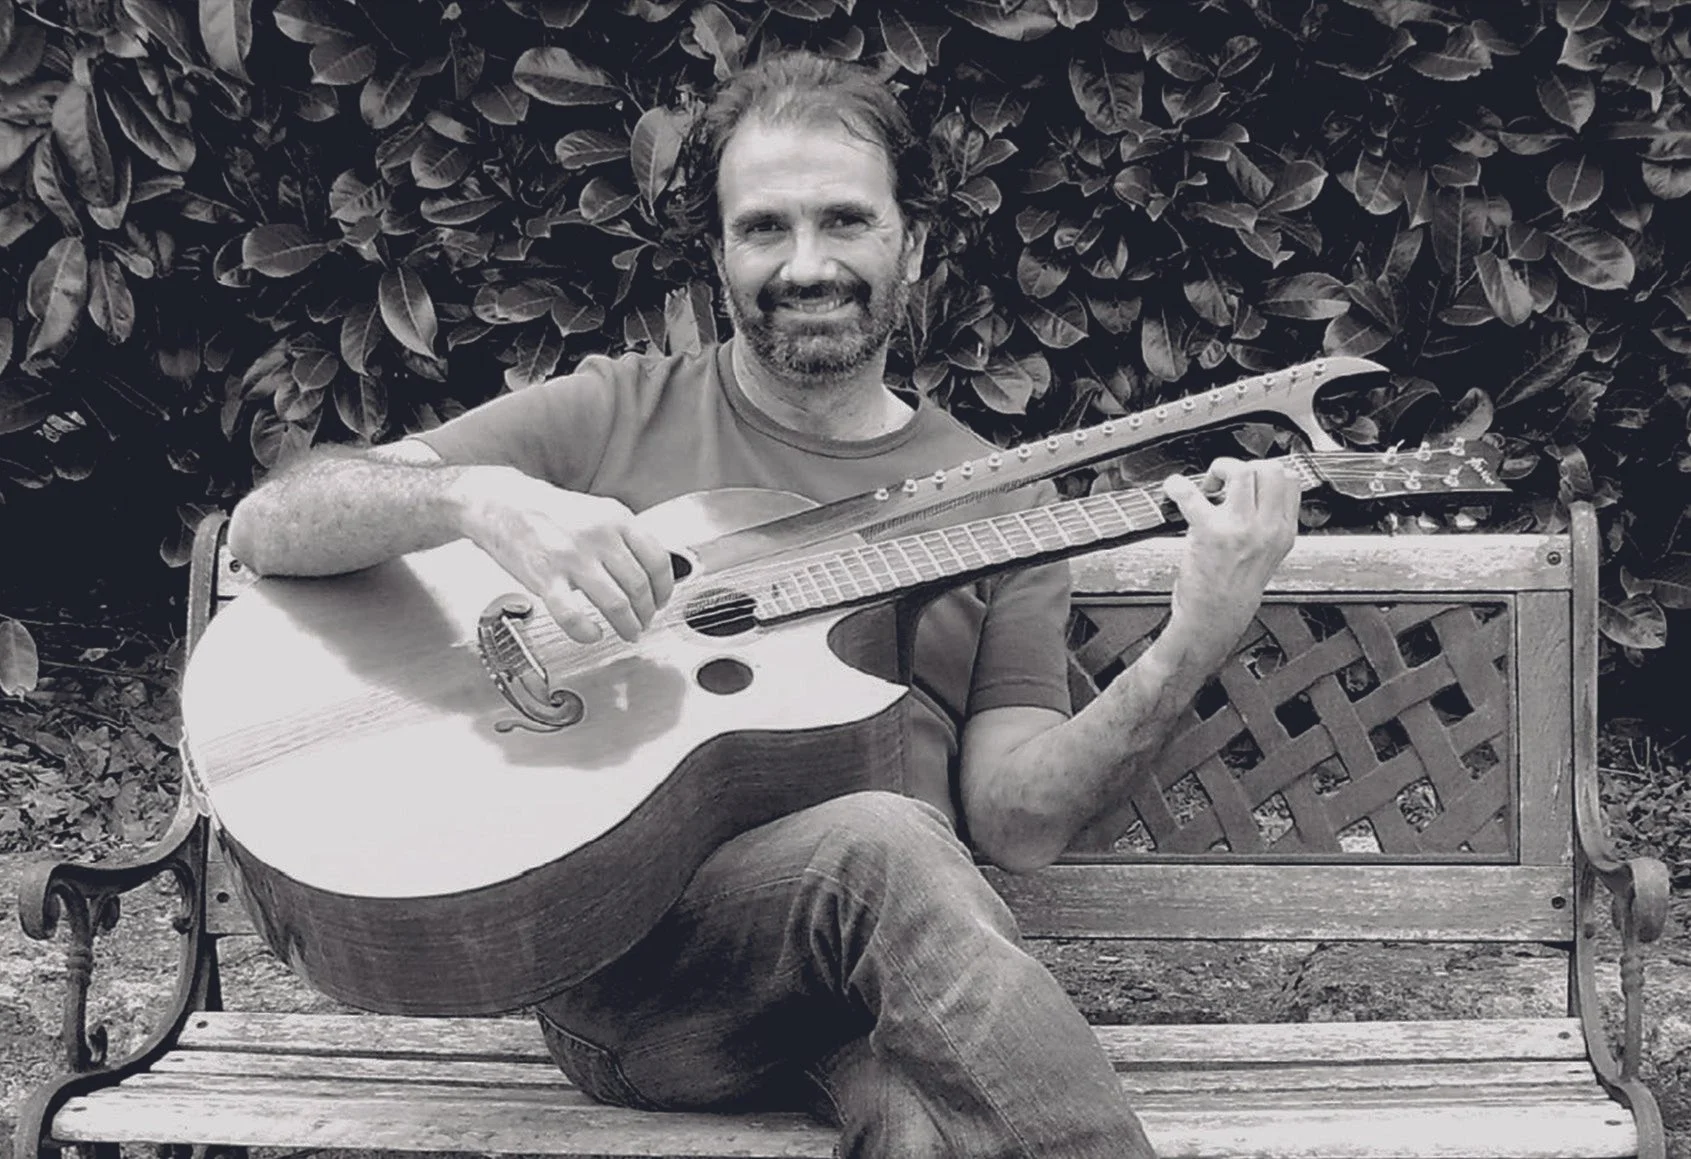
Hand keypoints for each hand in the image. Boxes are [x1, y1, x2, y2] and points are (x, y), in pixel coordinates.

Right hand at [455, 467, 673, 643]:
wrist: (501, 503)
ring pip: (615, 604)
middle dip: (647, 612)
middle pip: (639, 586)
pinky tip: (592, 634)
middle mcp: (598, 537)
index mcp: (616, 518)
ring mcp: (572, 558)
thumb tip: (650, 573)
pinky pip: (572, 615)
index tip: (661, 601)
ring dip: (627, 626)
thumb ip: (624, 538)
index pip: (657, 560)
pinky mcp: (546, 578)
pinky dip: (587, 632)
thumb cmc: (549, 512)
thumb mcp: (597, 512)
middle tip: (644, 622)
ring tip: (628, 632)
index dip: (664, 588)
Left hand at [1160, 457, 1300, 658]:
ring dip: (1221, 469)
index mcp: (1284, 532)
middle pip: (1269, 469)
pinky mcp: (1210, 532)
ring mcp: (1240, 529)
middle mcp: (1267, 529)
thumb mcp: (1268, 555)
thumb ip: (1267, 524)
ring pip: (1242, 472)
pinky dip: (1178, 486)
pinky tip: (1174, 489)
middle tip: (1227, 483)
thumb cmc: (1234, 590)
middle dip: (1244, 467)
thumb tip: (1255, 491)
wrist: (1214, 619)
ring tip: (1208, 486)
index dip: (1265, 472)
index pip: (1289, 481)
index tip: (1248, 479)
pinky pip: (1192, 493)